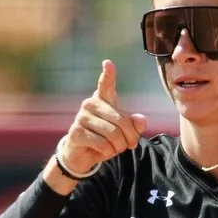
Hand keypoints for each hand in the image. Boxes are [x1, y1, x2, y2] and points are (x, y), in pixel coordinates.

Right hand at [54, 60, 146, 183]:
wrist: (83, 155)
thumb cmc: (105, 139)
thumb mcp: (123, 132)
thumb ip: (134, 125)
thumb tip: (141, 120)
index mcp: (102, 100)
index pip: (106, 84)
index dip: (108, 74)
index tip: (108, 63)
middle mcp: (90, 104)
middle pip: (121, 121)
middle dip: (130, 137)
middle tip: (131, 145)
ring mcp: (81, 117)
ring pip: (113, 134)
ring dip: (119, 147)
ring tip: (115, 148)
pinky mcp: (76, 133)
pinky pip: (103, 144)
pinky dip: (107, 152)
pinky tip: (102, 151)